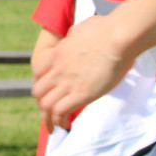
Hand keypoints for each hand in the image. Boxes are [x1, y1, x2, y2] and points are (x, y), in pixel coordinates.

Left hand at [31, 15, 134, 131]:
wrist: (117, 36)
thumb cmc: (105, 29)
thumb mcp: (80, 29)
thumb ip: (74, 37)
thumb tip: (77, 36)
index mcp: (57, 53)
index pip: (37, 71)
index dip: (40, 81)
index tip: (48, 89)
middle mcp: (58, 69)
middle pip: (38, 91)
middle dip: (42, 102)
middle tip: (49, 111)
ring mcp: (68, 82)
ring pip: (46, 104)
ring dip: (47, 117)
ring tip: (52, 126)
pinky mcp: (82, 94)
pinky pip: (61, 111)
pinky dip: (59, 120)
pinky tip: (63, 125)